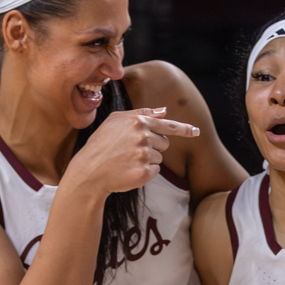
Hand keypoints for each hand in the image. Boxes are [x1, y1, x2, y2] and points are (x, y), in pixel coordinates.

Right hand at [67, 107, 198, 198]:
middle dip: (154, 146)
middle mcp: (143, 137)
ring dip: (148, 159)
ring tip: (127, 160)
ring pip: (159, 158)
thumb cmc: (101, 144)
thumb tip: (164, 111)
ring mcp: (144, 155)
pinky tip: (129, 170)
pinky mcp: (144, 173)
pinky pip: (155, 171)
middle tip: (133, 149)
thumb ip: (141, 113)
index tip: (196, 131)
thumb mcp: (115, 121)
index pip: (168, 125)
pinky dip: (145, 172)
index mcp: (138, 122)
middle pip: (165, 143)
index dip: (184, 129)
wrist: (89, 171)